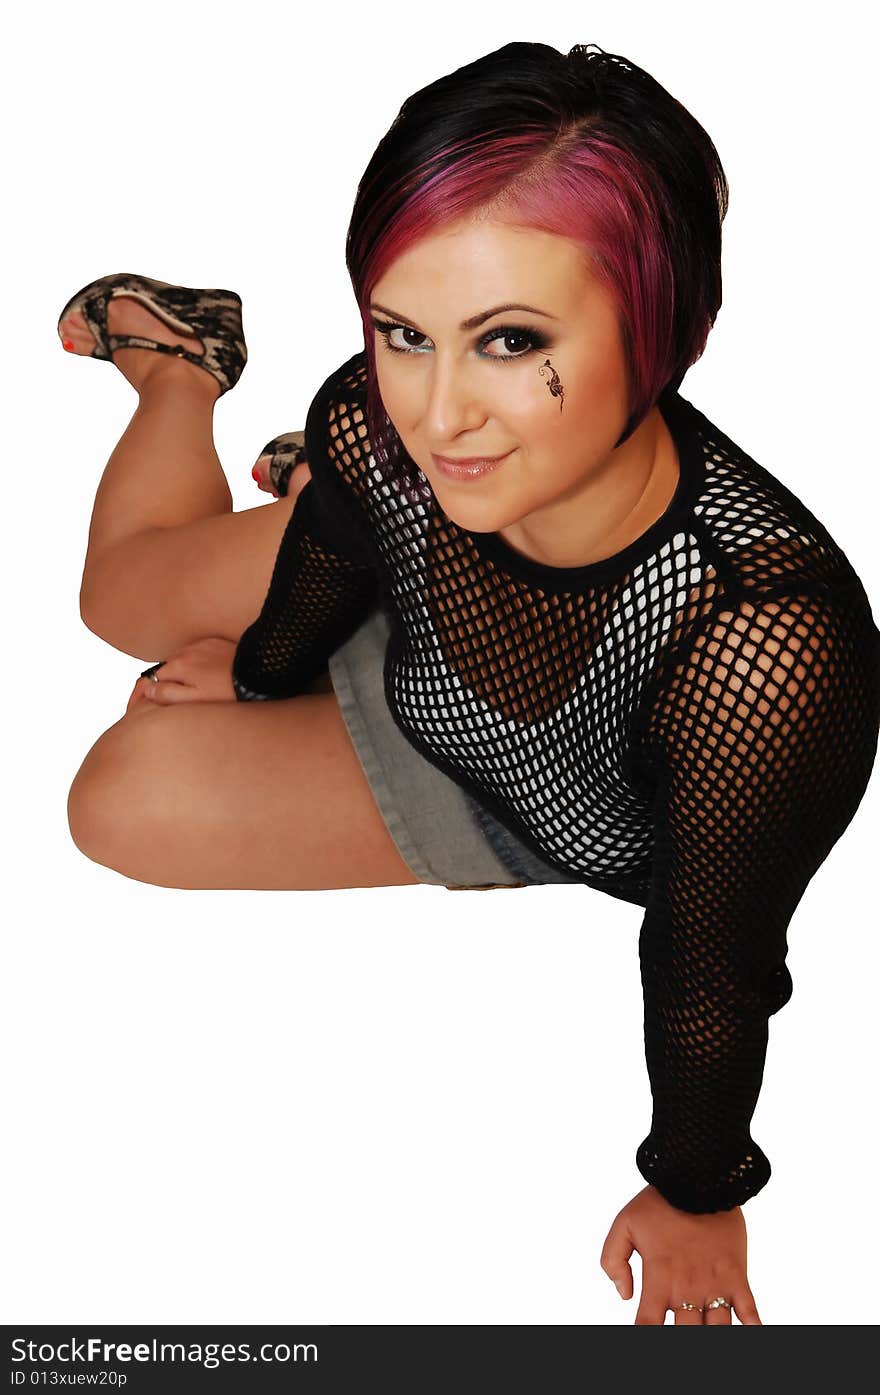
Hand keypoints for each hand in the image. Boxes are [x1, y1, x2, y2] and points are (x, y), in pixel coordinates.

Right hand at [125, 636, 238, 712]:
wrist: (260, 670)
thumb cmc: (230, 689)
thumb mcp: (196, 699)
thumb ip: (169, 695)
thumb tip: (148, 691)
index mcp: (177, 666)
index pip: (146, 681)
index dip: (136, 697)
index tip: (132, 712)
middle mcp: (185, 651)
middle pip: (161, 671)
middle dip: (154, 687)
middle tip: (150, 706)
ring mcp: (200, 645)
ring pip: (177, 663)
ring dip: (172, 677)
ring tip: (173, 693)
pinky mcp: (214, 643)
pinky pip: (194, 655)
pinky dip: (189, 667)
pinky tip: (196, 678)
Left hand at [600, 1185, 761, 1324]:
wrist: (698, 1178)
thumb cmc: (659, 1202)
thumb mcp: (624, 1224)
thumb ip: (613, 1260)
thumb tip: (625, 1295)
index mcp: (659, 1278)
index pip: (648, 1325)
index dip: (646, 1340)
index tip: (646, 1343)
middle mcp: (687, 1287)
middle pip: (685, 1334)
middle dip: (681, 1340)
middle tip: (681, 1332)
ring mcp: (715, 1284)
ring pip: (717, 1330)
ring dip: (712, 1336)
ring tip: (705, 1331)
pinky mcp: (737, 1276)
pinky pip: (749, 1311)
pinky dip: (752, 1327)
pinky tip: (752, 1333)